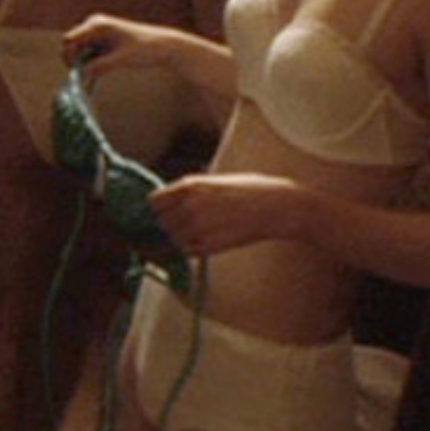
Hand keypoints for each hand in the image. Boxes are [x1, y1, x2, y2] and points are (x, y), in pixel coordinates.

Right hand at [61, 13, 168, 78]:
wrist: (164, 46)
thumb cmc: (145, 48)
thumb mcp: (120, 59)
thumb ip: (99, 66)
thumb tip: (80, 76)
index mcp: (97, 25)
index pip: (69, 40)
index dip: (68, 57)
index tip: (75, 74)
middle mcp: (94, 27)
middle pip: (72, 48)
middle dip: (74, 65)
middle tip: (81, 84)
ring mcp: (98, 36)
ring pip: (80, 55)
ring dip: (82, 70)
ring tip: (86, 88)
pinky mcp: (104, 45)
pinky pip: (90, 59)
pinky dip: (90, 71)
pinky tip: (90, 88)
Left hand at [147, 172, 303, 256]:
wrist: (275, 207)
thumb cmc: (249, 189)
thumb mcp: (215, 179)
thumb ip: (191, 190)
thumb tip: (170, 200)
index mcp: (190, 186)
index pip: (155, 201)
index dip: (159, 206)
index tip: (165, 209)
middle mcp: (190, 206)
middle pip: (162, 221)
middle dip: (169, 222)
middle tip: (186, 221)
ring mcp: (198, 228)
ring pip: (173, 238)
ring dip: (181, 236)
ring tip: (201, 229)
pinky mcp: (209, 246)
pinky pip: (187, 250)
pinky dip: (192, 247)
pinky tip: (208, 238)